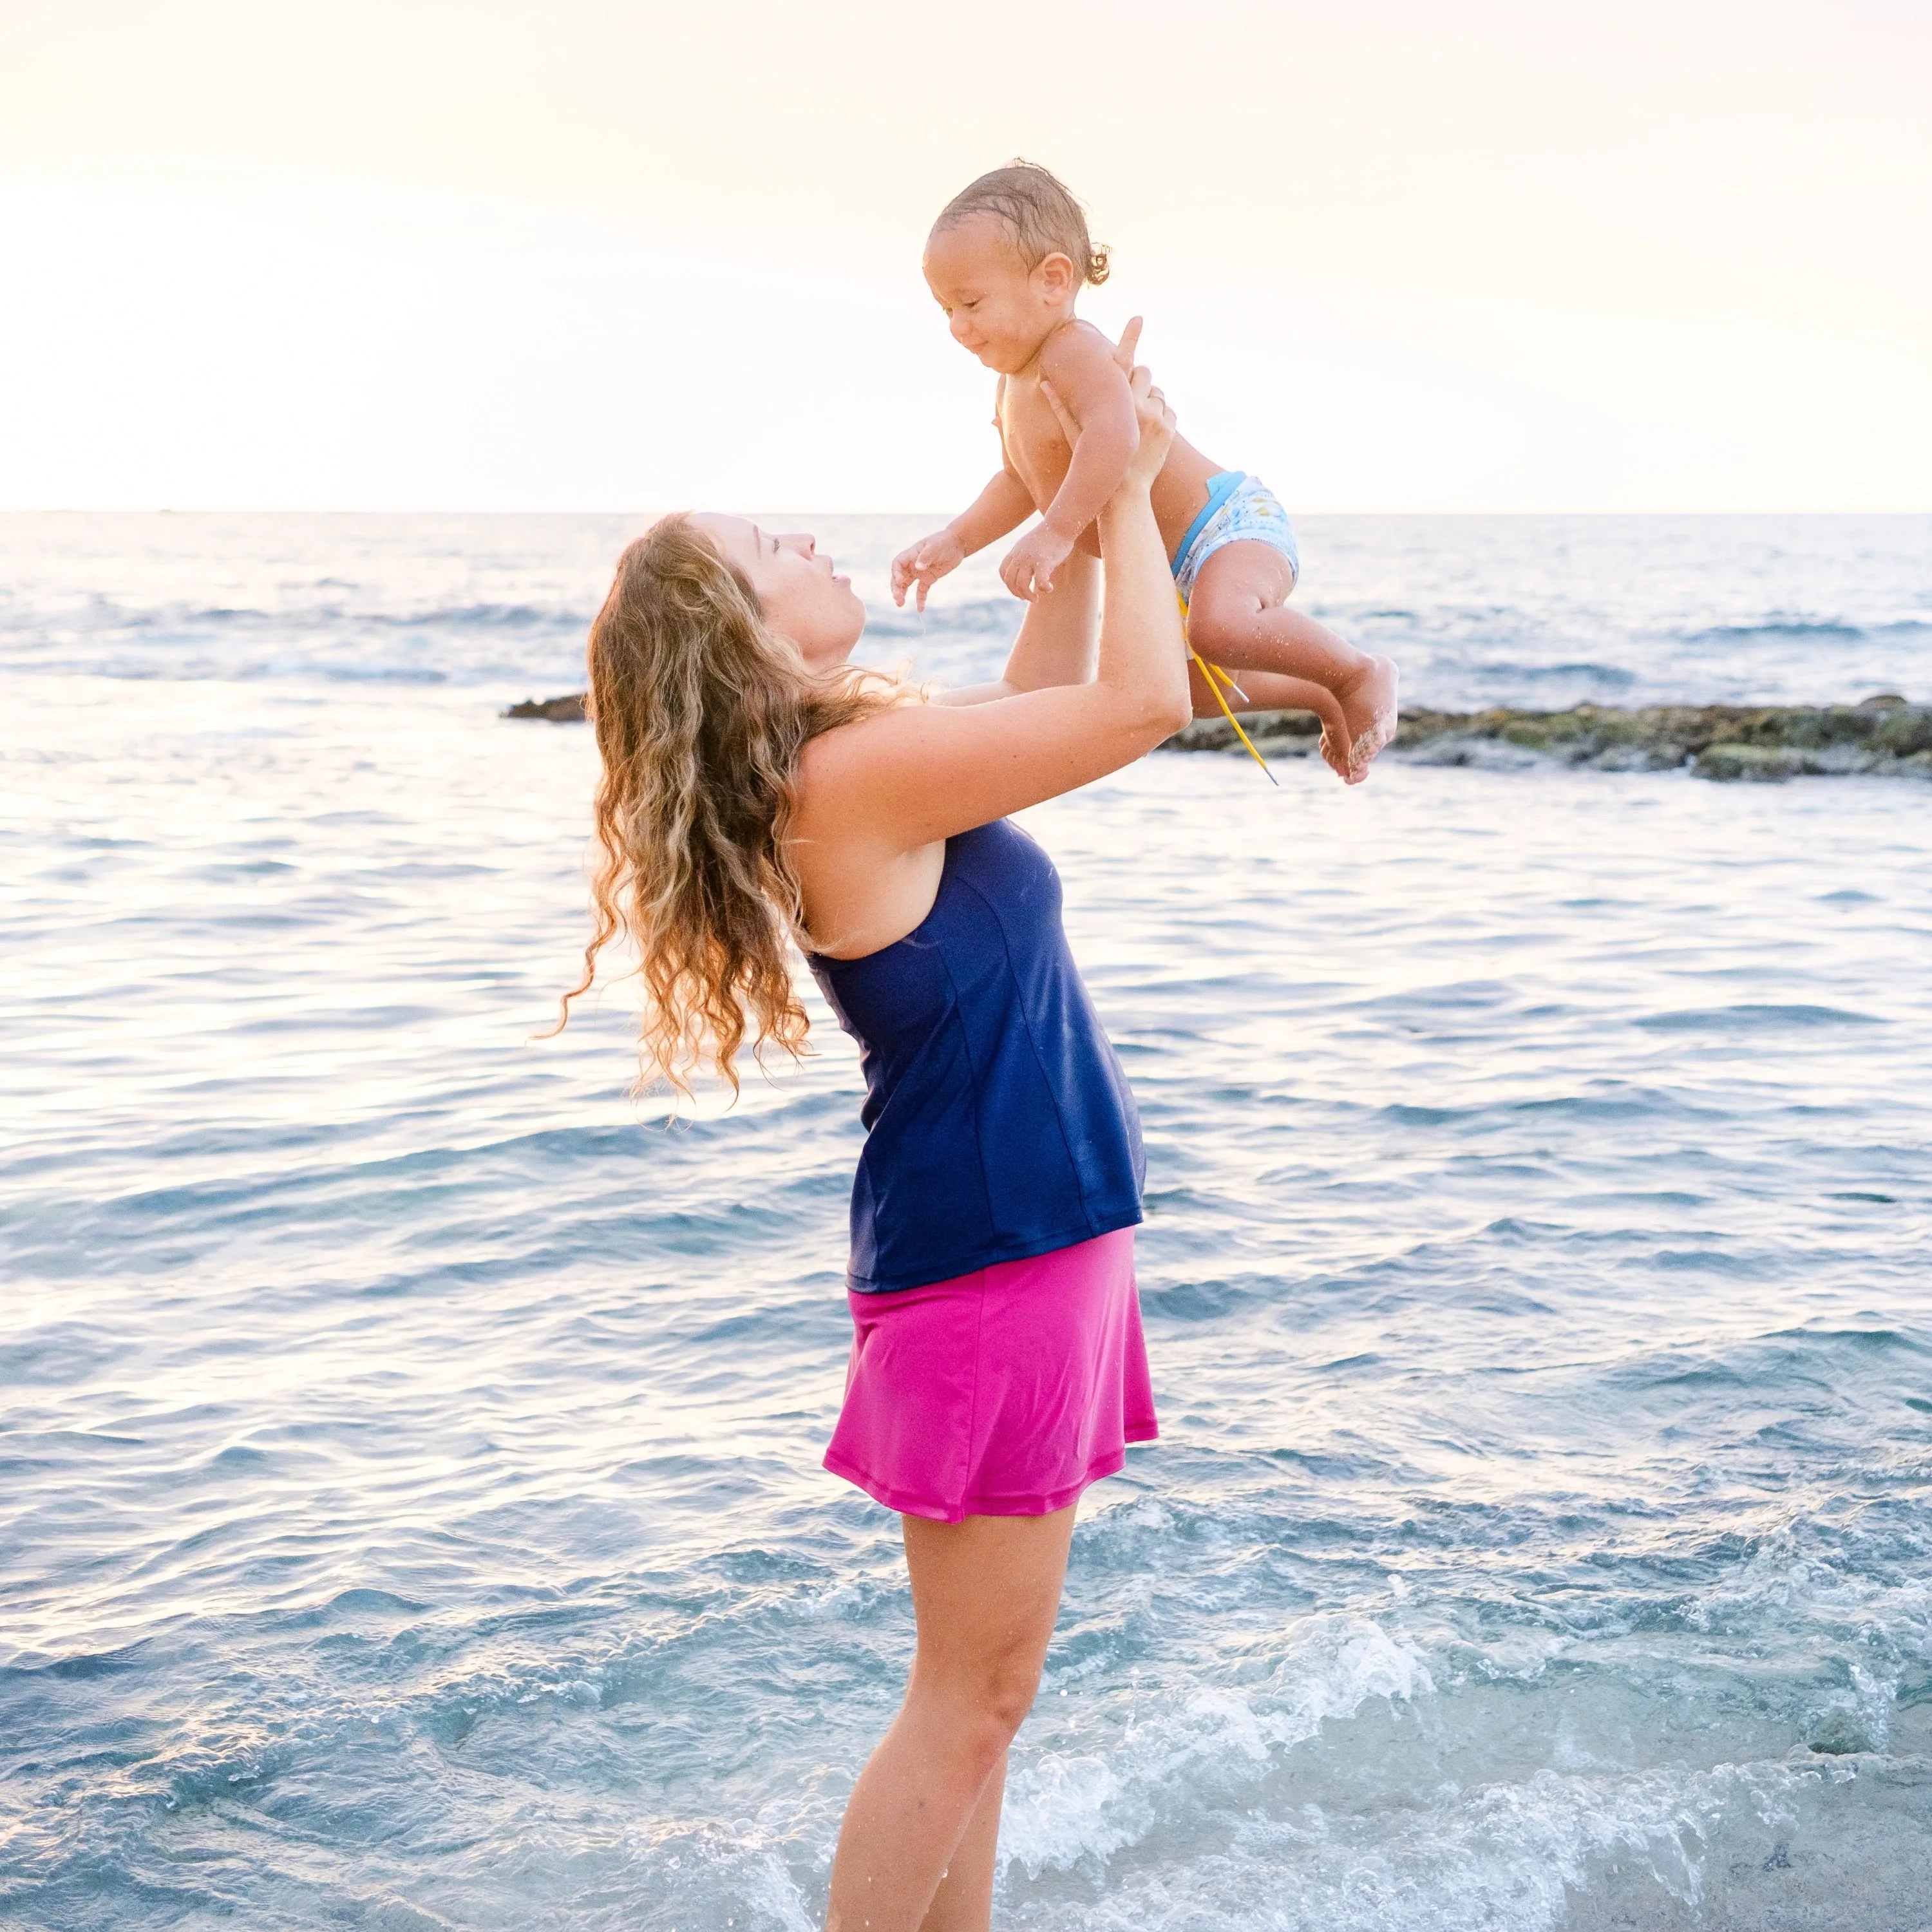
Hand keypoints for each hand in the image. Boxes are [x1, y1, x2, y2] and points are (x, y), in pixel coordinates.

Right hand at [891, 527, 965, 609]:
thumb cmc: (944, 541)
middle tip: (897, 598)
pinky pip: (921, 591)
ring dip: (903, 594)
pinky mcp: (928, 579)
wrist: (957, 544)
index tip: (900, 582)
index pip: (897, 564)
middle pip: (899, 577)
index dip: (896, 573)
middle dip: (896, 588)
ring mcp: (920, 572)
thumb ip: (926, 556)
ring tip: (900, 604)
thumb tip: (918, 568)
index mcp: (911, 555)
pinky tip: (920, 609)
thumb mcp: (935, 546)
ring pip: (907, 585)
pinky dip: (920, 599)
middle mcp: (912, 564)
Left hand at [999, 523, 1075, 601]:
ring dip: (1027, 595)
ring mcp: (1030, 559)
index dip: (1009, 584)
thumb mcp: (1030, 545)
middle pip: (1010, 581)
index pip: (1003, 572)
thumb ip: (1025, 556)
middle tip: (1028, 598)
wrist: (1060, 524)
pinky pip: (1040, 581)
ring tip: (1035, 599)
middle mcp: (1019, 556)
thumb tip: (1028, 570)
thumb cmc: (1049, 535)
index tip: (1018, 590)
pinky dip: (1044, 588)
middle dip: (1017, 593)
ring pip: (1021, 584)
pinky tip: (1049, 589)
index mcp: (1015, 552)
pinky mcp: (1043, 562)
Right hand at [1038, 316, 1170, 492]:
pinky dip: (1162, 418)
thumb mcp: (1073, 436)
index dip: (1130, 337)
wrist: (1123, 495)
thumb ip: (1061, 408)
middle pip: (1145, 372)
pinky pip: (1170, 411)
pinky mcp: (1169, 430)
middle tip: (1131, 400)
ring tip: (1137, 424)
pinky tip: (1148, 435)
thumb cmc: (1093, 465)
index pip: (1123, 362)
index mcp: (1113, 402)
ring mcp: (1156, 418)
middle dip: (1139, 381)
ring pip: (1159, 393)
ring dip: (1151, 402)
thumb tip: (1042, 385)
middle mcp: (1136, 405)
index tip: (1138, 318)